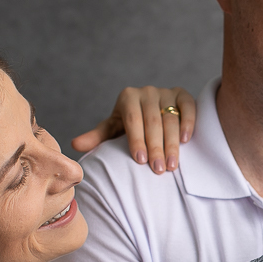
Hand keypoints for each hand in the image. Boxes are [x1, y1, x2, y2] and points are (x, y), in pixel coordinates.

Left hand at [70, 86, 195, 173]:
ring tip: (172, 165)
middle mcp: (147, 91)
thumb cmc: (130, 125)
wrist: (153, 111)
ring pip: (170, 117)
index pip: (132, 119)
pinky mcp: (183, 94)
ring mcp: (166, 92)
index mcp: (127, 97)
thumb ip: (97, 137)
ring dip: (172, 143)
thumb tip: (75, 145)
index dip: (137, 140)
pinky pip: (188, 107)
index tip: (140, 161)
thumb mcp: (113, 130)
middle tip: (158, 170)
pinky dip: (188, 122)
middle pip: (152, 120)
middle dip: (156, 147)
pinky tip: (185, 140)